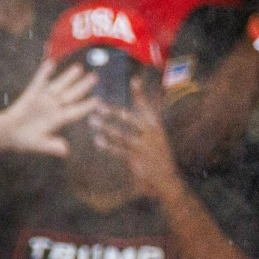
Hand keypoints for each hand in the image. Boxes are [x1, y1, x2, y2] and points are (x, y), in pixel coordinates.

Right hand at [0, 60, 98, 156]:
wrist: (7, 133)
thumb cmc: (24, 140)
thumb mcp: (39, 144)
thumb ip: (52, 146)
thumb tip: (65, 151)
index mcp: (58, 119)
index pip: (75, 111)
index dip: (86, 106)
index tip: (98, 101)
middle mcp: (54, 107)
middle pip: (71, 95)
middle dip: (83, 86)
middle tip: (95, 76)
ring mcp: (43, 99)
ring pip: (58, 86)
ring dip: (68, 77)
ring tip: (78, 68)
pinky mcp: (31, 94)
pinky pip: (39, 81)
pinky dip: (44, 73)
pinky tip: (51, 63)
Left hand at [90, 81, 184, 203]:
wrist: (166, 178)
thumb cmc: (158, 155)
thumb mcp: (158, 136)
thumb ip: (148, 123)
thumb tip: (142, 106)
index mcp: (156, 125)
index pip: (147, 106)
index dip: (140, 94)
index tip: (133, 80)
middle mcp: (152, 133)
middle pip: (130, 118)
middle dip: (113, 111)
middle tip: (97, 105)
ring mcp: (145, 146)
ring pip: (122, 134)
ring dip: (106, 127)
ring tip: (92, 121)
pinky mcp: (138, 158)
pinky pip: (120, 150)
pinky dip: (108, 145)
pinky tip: (98, 141)